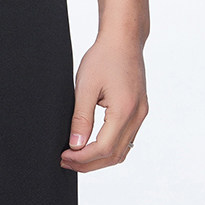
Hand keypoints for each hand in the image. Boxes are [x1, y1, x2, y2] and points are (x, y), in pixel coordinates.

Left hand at [60, 33, 147, 172]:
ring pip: (122, 151)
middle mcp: (137, 116)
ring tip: (75, 157)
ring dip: (99, 159)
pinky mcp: (139, 111)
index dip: (82, 157)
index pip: (104, 148)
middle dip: (88, 164)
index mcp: (125, 110)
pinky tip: (91, 146)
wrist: (123, 40)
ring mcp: (141, 114)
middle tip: (65, 161)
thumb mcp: (86, 87)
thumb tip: (76, 146)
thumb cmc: (103, 58)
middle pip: (114, 155)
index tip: (63, 156)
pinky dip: (109, 149)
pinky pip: (126, 139)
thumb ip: (81, 118)